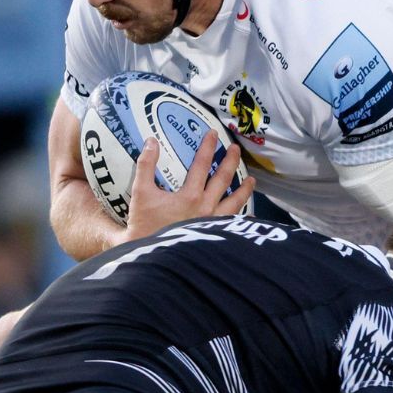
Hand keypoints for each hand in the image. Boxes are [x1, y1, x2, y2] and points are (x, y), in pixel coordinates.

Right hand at [122, 132, 255, 240]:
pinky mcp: (213, 237)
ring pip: (234, 203)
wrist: (151, 259)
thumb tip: (151, 141)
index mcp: (190, 195)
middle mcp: (206, 208)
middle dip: (231, 162)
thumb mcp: (140, 194)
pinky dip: (242, 220)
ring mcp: (212, 223)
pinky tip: (248, 217)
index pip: (202, 164)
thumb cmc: (144, 227)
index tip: (214, 134)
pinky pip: (232, 226)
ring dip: (244, 190)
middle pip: (223, 180)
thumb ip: (146, 166)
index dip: (208, 147)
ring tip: (251, 181)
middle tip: (236, 149)